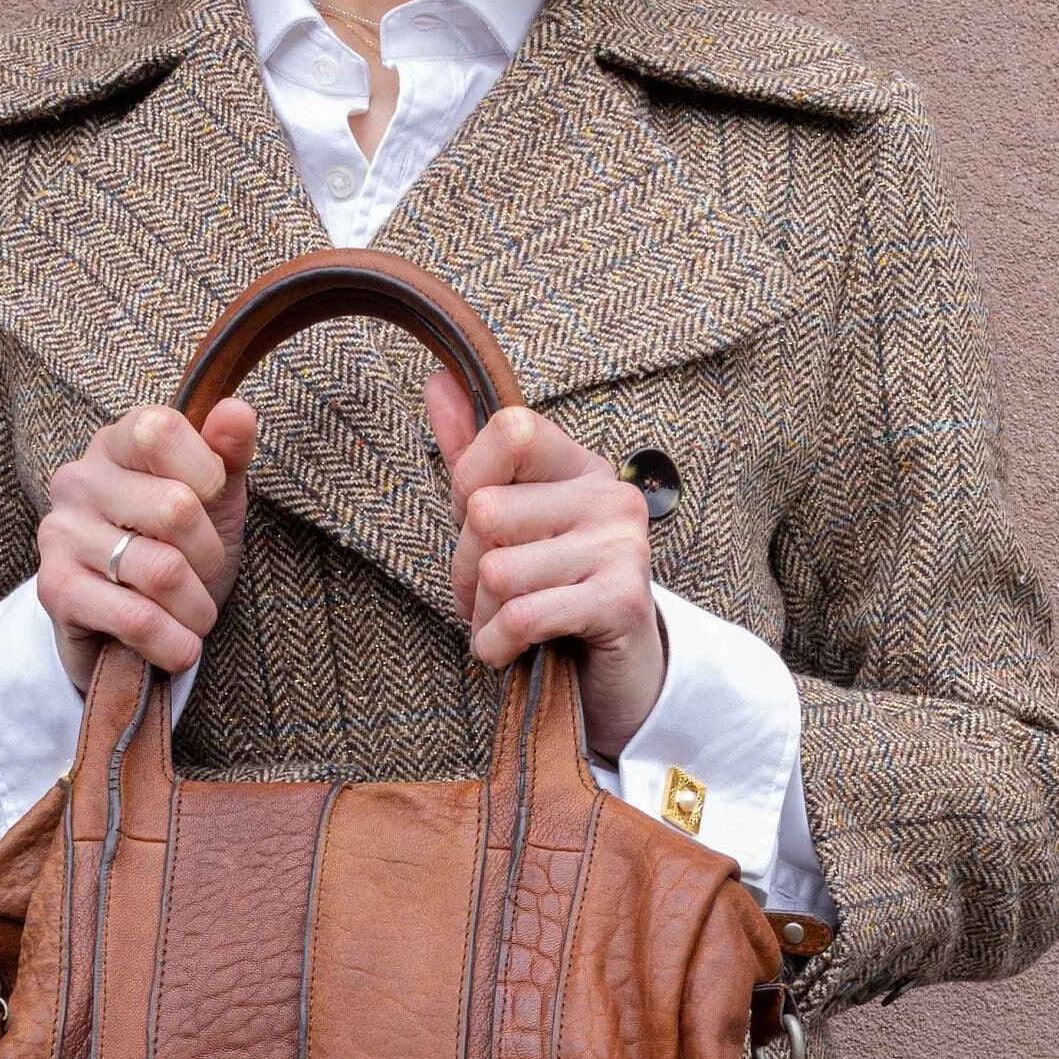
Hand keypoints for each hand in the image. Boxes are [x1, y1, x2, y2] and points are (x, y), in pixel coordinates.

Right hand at [35, 399, 258, 691]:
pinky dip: (174, 643)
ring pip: (163, 571)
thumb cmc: (175, 552)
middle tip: (202, 574)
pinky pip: (137, 619)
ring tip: (191, 615)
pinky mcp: (55, 590)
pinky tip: (177, 646)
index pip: (161, 430)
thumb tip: (237, 411)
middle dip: (209, 557)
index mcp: (117, 443)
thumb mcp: (213, 501)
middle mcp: (79, 480)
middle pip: (175, 509)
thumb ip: (228, 454)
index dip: (206, 476)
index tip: (209, 505)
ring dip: (197, 609)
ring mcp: (61, 534)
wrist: (123, 631)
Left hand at [425, 378, 664, 758]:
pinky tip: (510, 652)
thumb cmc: (554, 594)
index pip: (510, 429)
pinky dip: (497, 646)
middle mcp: (610, 496)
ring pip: (497, 572)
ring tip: (505, 627)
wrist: (621, 676)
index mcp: (582, 467)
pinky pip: (522, 616)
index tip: (474, 529)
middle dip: (466, 571)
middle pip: (485, 513)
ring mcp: (622, 547)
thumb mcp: (513, 522)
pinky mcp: (622, 601)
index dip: (466, 484)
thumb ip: (474, 456)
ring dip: (482, 618)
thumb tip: (436, 381)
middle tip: (487, 598)